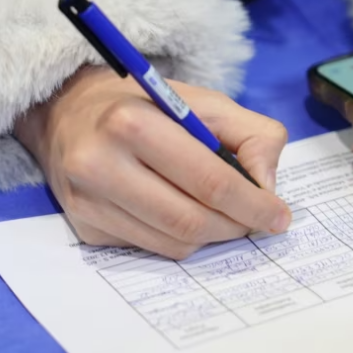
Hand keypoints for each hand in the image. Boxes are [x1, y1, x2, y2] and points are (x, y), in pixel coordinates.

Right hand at [15, 66, 290, 259]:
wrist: (73, 113)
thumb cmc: (151, 107)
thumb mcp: (208, 103)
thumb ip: (254, 136)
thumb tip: (267, 188)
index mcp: (133, 124)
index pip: (210, 182)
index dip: (254, 206)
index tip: (280, 217)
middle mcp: (100, 165)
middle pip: (192, 220)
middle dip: (237, 226)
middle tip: (256, 221)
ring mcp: (88, 202)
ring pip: (174, 243)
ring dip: (212, 236)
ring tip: (224, 215)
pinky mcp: (85, 228)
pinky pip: (152, 248)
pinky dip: (181, 238)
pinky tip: (183, 213)